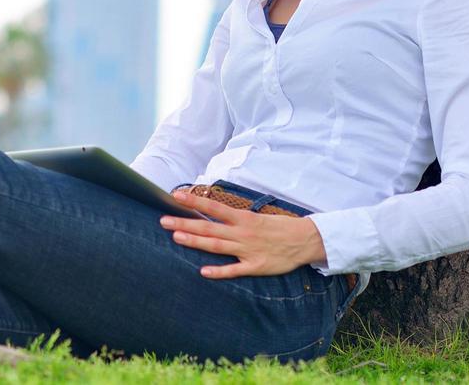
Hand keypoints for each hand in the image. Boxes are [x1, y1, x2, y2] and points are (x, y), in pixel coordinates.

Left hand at [160, 189, 327, 278]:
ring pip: (217, 245)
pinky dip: (219, 271)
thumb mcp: (257, 217)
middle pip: (208, 227)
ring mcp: (248, 250)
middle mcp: (242, 232)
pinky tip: (203, 271)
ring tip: (176, 238)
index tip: (175, 196)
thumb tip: (212, 213)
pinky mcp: (255, 266)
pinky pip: (234, 270)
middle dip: (185, 223)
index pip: (213, 207)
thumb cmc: (279, 227)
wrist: (305, 240)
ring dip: (196, 241)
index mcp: (243, 218)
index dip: (194, 201)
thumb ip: (235, 218)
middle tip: (163, 220)